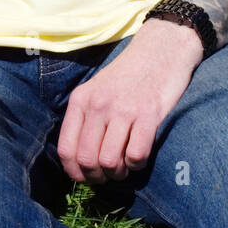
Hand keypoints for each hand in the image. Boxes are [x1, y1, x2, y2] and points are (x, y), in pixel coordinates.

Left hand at [55, 19, 203, 183]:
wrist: (161, 48)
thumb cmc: (129, 75)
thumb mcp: (97, 89)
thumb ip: (86, 118)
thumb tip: (81, 160)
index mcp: (81, 100)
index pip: (66, 149)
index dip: (75, 173)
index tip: (86, 178)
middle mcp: (98, 105)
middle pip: (87, 160)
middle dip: (97, 177)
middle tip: (109, 174)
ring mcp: (123, 110)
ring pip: (109, 161)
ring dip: (118, 173)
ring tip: (124, 165)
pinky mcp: (148, 115)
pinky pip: (136, 156)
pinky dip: (137, 164)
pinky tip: (139, 155)